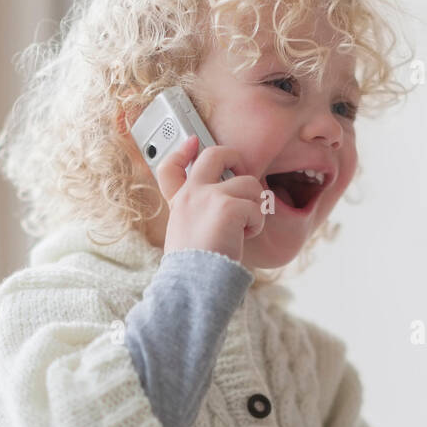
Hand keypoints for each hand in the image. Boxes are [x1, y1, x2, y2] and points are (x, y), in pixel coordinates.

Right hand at [157, 134, 265, 265]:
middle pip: (215, 154)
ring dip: (254, 206)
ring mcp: (209, 196)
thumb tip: (227, 208)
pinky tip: (244, 238)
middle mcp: (192, 194)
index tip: (191, 142)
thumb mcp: (186, 236)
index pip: (170, 168)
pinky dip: (256, 225)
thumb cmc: (195, 268)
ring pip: (249, 183)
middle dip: (235, 158)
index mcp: (180, 202)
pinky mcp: (228, 206)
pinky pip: (256, 207)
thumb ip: (199, 216)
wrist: (194, 283)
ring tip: (243, 229)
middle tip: (244, 176)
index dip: (182, 151)